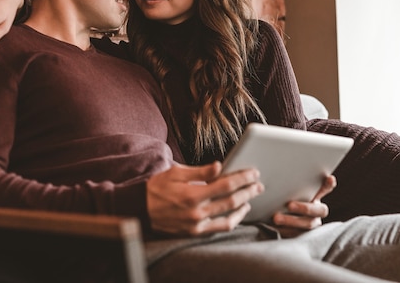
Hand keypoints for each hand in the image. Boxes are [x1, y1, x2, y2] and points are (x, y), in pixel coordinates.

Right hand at [147, 162, 263, 235]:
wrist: (140, 209)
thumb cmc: (157, 187)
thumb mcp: (176, 172)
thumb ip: (200, 171)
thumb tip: (220, 166)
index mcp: (192, 194)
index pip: (226, 185)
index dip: (242, 178)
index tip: (253, 172)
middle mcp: (196, 212)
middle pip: (231, 201)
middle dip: (248, 192)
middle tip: (259, 184)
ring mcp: (196, 224)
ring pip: (228, 218)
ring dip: (243, 207)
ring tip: (250, 198)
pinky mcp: (195, 232)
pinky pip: (219, 228)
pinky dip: (231, 220)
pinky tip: (237, 212)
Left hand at [272, 174, 335, 229]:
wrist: (274, 223)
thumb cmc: (282, 203)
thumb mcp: (286, 194)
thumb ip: (291, 186)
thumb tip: (284, 170)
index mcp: (315, 198)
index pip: (326, 189)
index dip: (328, 185)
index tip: (329, 178)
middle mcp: (317, 212)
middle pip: (318, 210)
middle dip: (304, 207)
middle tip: (289, 205)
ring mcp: (312, 226)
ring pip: (307, 224)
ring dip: (291, 221)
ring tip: (276, 218)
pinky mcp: (303, 237)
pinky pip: (297, 235)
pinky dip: (285, 231)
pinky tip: (274, 227)